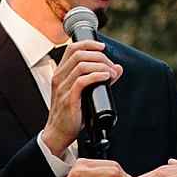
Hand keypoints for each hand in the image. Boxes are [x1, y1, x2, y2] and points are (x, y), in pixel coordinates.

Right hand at [42, 36, 119, 162]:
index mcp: (61, 73)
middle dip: (99, 56)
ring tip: (111, 73)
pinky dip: (96, 76)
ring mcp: (63, 88)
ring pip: (81, 65)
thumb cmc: (71, 113)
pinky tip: (106, 78)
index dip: (89, 44)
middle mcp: (59, 78)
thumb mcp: (84, 92)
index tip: (103, 47)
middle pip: (79, 54)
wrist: (59, 133)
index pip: (72, 48)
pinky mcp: (69, 99)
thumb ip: (99, 79)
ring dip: (101, 66)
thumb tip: (118, 68)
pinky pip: (82, 81)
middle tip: (111, 66)